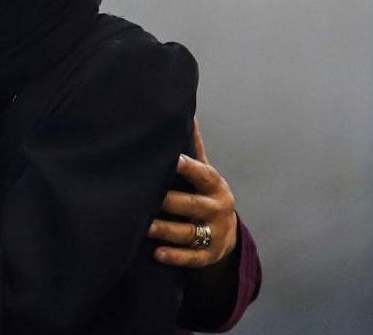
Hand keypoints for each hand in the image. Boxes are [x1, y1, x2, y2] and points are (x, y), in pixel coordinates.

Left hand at [148, 118, 237, 266]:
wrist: (227, 236)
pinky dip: (175, 256)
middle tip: (148, 197)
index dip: (187, 167)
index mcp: (214, 186)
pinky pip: (192, 258)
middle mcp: (216, 209)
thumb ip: (195, 151)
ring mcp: (214, 234)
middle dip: (171, 202)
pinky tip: (157, 254)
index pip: (201, 174)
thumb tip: (188, 115)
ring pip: (190, 233)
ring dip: (167, 230)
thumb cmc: (206, 196)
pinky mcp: (208, 256)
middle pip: (193, 205)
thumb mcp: (205, 175)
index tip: (169, 158)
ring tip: (145, 228)